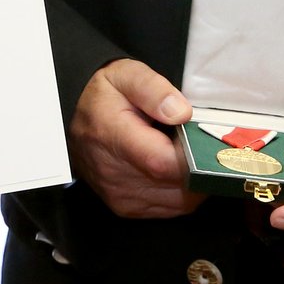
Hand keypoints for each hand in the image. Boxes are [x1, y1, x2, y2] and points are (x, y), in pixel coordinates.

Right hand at [67, 58, 201, 218]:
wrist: (74, 115)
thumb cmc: (105, 94)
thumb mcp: (127, 74)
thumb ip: (155, 90)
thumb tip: (181, 113)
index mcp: (113, 137)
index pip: (163, 162)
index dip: (194, 155)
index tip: (208, 140)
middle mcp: (114, 175)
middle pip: (178, 186)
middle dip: (201, 167)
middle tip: (203, 143)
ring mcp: (120, 196)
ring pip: (180, 202)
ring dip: (193, 181)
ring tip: (187, 153)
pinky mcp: (126, 207)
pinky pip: (170, 208)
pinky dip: (181, 190)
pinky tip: (176, 168)